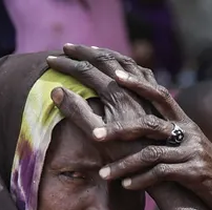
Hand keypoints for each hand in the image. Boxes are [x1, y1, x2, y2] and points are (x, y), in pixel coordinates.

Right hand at [46, 44, 153, 160]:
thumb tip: (57, 90)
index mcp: (114, 93)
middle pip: (104, 59)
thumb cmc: (127, 153)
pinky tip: (122, 66)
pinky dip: (126, 63)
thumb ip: (77, 112)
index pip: (85, 71)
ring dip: (104, 53)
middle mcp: (131, 85)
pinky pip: (141, 70)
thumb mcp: (97, 135)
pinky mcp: (157, 96)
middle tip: (65, 47)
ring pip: (124, 61)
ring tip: (90, 50)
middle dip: (82, 52)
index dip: (66, 64)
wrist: (163, 160)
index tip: (49, 60)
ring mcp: (146, 88)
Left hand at [47, 44, 211, 209]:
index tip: (114, 75)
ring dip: (124, 164)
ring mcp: (192, 151)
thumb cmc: (199, 169)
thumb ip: (163, 133)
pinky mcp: (195, 172)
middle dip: (119, 129)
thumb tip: (131, 123)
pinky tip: (127, 186)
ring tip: (104, 174)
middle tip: (94, 135)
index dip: (138, 83)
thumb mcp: (184, 145)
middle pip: (149, 123)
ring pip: (151, 153)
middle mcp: (188, 132)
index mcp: (184, 122)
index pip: (159, 94)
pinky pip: (161, 174)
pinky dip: (141, 180)